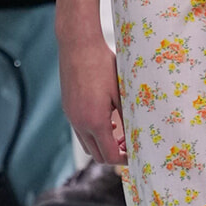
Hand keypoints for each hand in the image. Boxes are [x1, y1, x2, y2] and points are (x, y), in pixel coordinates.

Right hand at [60, 39, 127, 163]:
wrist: (78, 45)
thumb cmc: (103, 65)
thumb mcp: (121, 92)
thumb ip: (128, 115)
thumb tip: (137, 133)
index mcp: (95, 122)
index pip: (109, 155)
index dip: (124, 159)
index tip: (136, 154)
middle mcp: (79, 123)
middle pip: (97, 155)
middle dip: (114, 154)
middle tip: (129, 145)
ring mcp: (71, 116)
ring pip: (87, 144)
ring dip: (102, 144)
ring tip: (118, 132)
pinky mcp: (68, 108)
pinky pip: (80, 130)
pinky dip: (93, 133)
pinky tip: (105, 119)